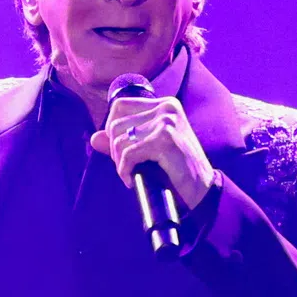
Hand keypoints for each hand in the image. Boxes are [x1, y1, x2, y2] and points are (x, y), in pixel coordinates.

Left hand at [90, 94, 214, 210]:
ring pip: (119, 140)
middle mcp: (166, 108)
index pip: (120, 106)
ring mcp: (167, 122)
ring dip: (119, 162)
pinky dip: (124, 170)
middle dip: (114, 150)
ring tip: (131, 174)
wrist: (202, 191)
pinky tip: (131, 180)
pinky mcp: (165, 140)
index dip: (112, 129)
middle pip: (116, 124)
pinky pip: (128, 154)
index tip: (120, 150)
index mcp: (165, 105)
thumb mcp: (148, 150)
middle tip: (126, 167)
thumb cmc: (175, 170)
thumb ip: (123, 141)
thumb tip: (94, 138)